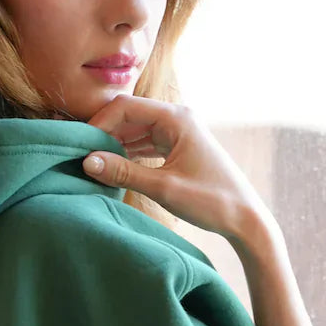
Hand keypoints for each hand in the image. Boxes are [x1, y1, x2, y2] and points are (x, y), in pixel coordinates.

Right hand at [82, 93, 278, 250]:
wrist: (245, 219)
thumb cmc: (211, 201)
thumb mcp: (163, 187)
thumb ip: (124, 172)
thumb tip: (86, 161)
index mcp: (177, 117)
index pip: (126, 106)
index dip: (99, 123)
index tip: (80, 147)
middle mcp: (177, 118)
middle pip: (129, 115)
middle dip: (104, 134)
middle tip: (81, 156)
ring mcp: (178, 132)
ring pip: (135, 130)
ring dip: (114, 145)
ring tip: (93, 164)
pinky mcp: (178, 147)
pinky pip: (145, 143)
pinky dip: (128, 154)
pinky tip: (113, 168)